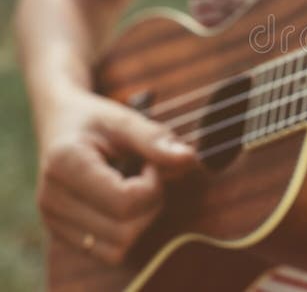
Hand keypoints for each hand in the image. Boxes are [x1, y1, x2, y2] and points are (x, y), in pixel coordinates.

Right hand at [36, 90, 196, 263]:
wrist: (60, 124)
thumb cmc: (95, 120)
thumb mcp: (124, 119)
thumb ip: (155, 139)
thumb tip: (189, 159)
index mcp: (64, 165)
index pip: (124, 202)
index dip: (152, 185)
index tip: (151, 162)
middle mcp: (52, 200)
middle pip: (124, 231)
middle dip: (149, 203)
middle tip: (145, 173)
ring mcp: (54, 221)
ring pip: (119, 248)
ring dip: (140, 221)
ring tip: (133, 187)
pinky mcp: (64, 235)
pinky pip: (109, 252)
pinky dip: (126, 231)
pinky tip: (122, 203)